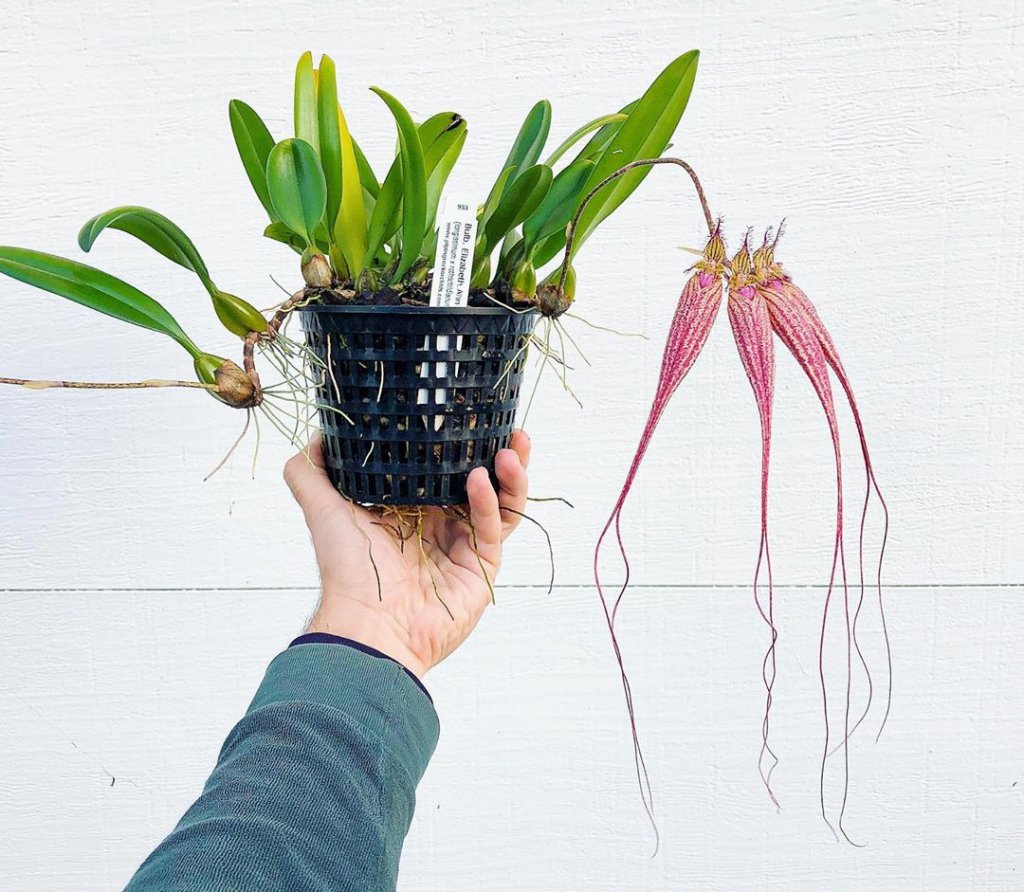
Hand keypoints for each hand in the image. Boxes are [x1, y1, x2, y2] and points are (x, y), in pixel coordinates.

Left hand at [283, 430, 530, 677]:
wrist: (367, 624)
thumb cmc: (346, 571)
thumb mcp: (322, 509)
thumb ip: (310, 471)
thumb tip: (317, 434)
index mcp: (412, 510)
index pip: (446, 468)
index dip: (461, 443)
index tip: (471, 415)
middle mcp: (442, 526)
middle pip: (483, 482)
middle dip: (499, 454)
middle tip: (508, 428)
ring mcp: (463, 548)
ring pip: (499, 504)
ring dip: (510, 476)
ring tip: (510, 449)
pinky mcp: (480, 569)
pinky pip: (491, 530)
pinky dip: (490, 503)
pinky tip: (480, 480)